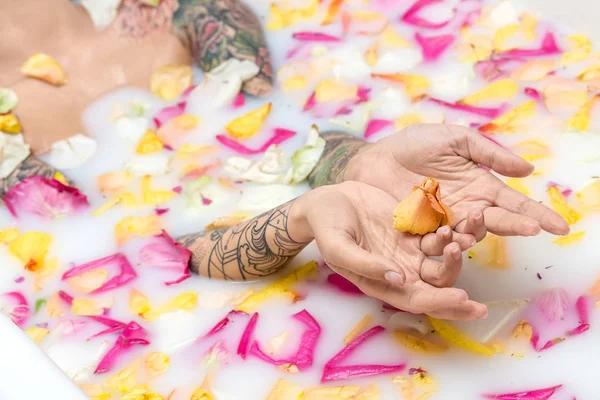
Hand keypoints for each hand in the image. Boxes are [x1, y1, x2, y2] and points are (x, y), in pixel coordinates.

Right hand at [291, 182, 487, 319]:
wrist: (326, 201)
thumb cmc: (326, 227)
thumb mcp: (338, 247)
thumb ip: (366, 264)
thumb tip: (398, 278)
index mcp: (382, 283)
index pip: (416, 299)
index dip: (440, 302)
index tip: (462, 299)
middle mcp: (400, 271)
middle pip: (437, 288)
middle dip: (459, 298)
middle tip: (479, 300)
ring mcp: (408, 249)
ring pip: (443, 260)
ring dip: (457, 255)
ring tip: (463, 237)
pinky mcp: (414, 229)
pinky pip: (439, 234)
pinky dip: (453, 232)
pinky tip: (463, 223)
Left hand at [345, 124, 568, 236]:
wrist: (374, 158)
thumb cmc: (414, 145)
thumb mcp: (455, 140)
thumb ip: (488, 153)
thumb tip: (527, 170)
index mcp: (479, 187)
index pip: (514, 204)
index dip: (536, 215)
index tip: (560, 226)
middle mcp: (466, 210)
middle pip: (497, 223)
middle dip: (515, 226)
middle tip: (530, 229)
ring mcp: (444, 224)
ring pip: (469, 236)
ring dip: (476, 233)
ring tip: (477, 224)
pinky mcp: (421, 234)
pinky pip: (438, 244)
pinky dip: (445, 243)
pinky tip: (448, 237)